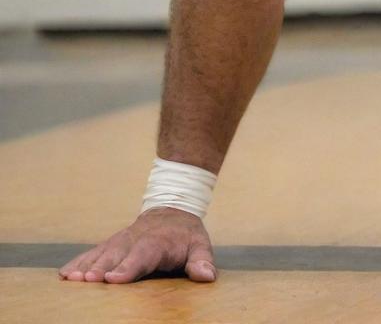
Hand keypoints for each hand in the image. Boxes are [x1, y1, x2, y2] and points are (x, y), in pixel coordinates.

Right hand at [58, 207, 215, 283]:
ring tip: (70, 278)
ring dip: (85, 265)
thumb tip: (207, 275)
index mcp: (158, 242)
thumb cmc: (185, 235)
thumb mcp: (199, 244)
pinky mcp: (110, 244)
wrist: (172, 209)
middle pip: (117, 255)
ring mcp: (120, 241)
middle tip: (86, 281)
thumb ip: (202, 260)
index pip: (143, 255)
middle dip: (101, 268)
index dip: (129, 266)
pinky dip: (78, 261)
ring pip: (101, 253)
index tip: (114, 278)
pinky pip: (92, 252)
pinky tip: (63, 274)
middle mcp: (135, 240)